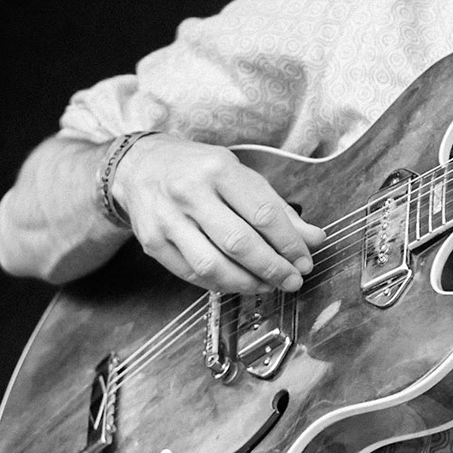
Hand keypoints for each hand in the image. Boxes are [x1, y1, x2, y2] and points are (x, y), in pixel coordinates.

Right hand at [110, 135, 325, 292]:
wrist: (139, 166)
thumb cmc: (196, 169)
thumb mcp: (239, 173)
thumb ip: (276, 207)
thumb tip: (313, 238)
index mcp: (218, 168)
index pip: (263, 213)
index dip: (290, 243)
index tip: (305, 260)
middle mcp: (189, 192)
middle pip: (239, 243)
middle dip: (273, 268)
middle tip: (292, 280)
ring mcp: (167, 219)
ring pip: (213, 265)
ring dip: (248, 283)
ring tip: (268, 286)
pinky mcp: (153, 243)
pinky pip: (192, 275)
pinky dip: (220, 284)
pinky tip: (238, 283)